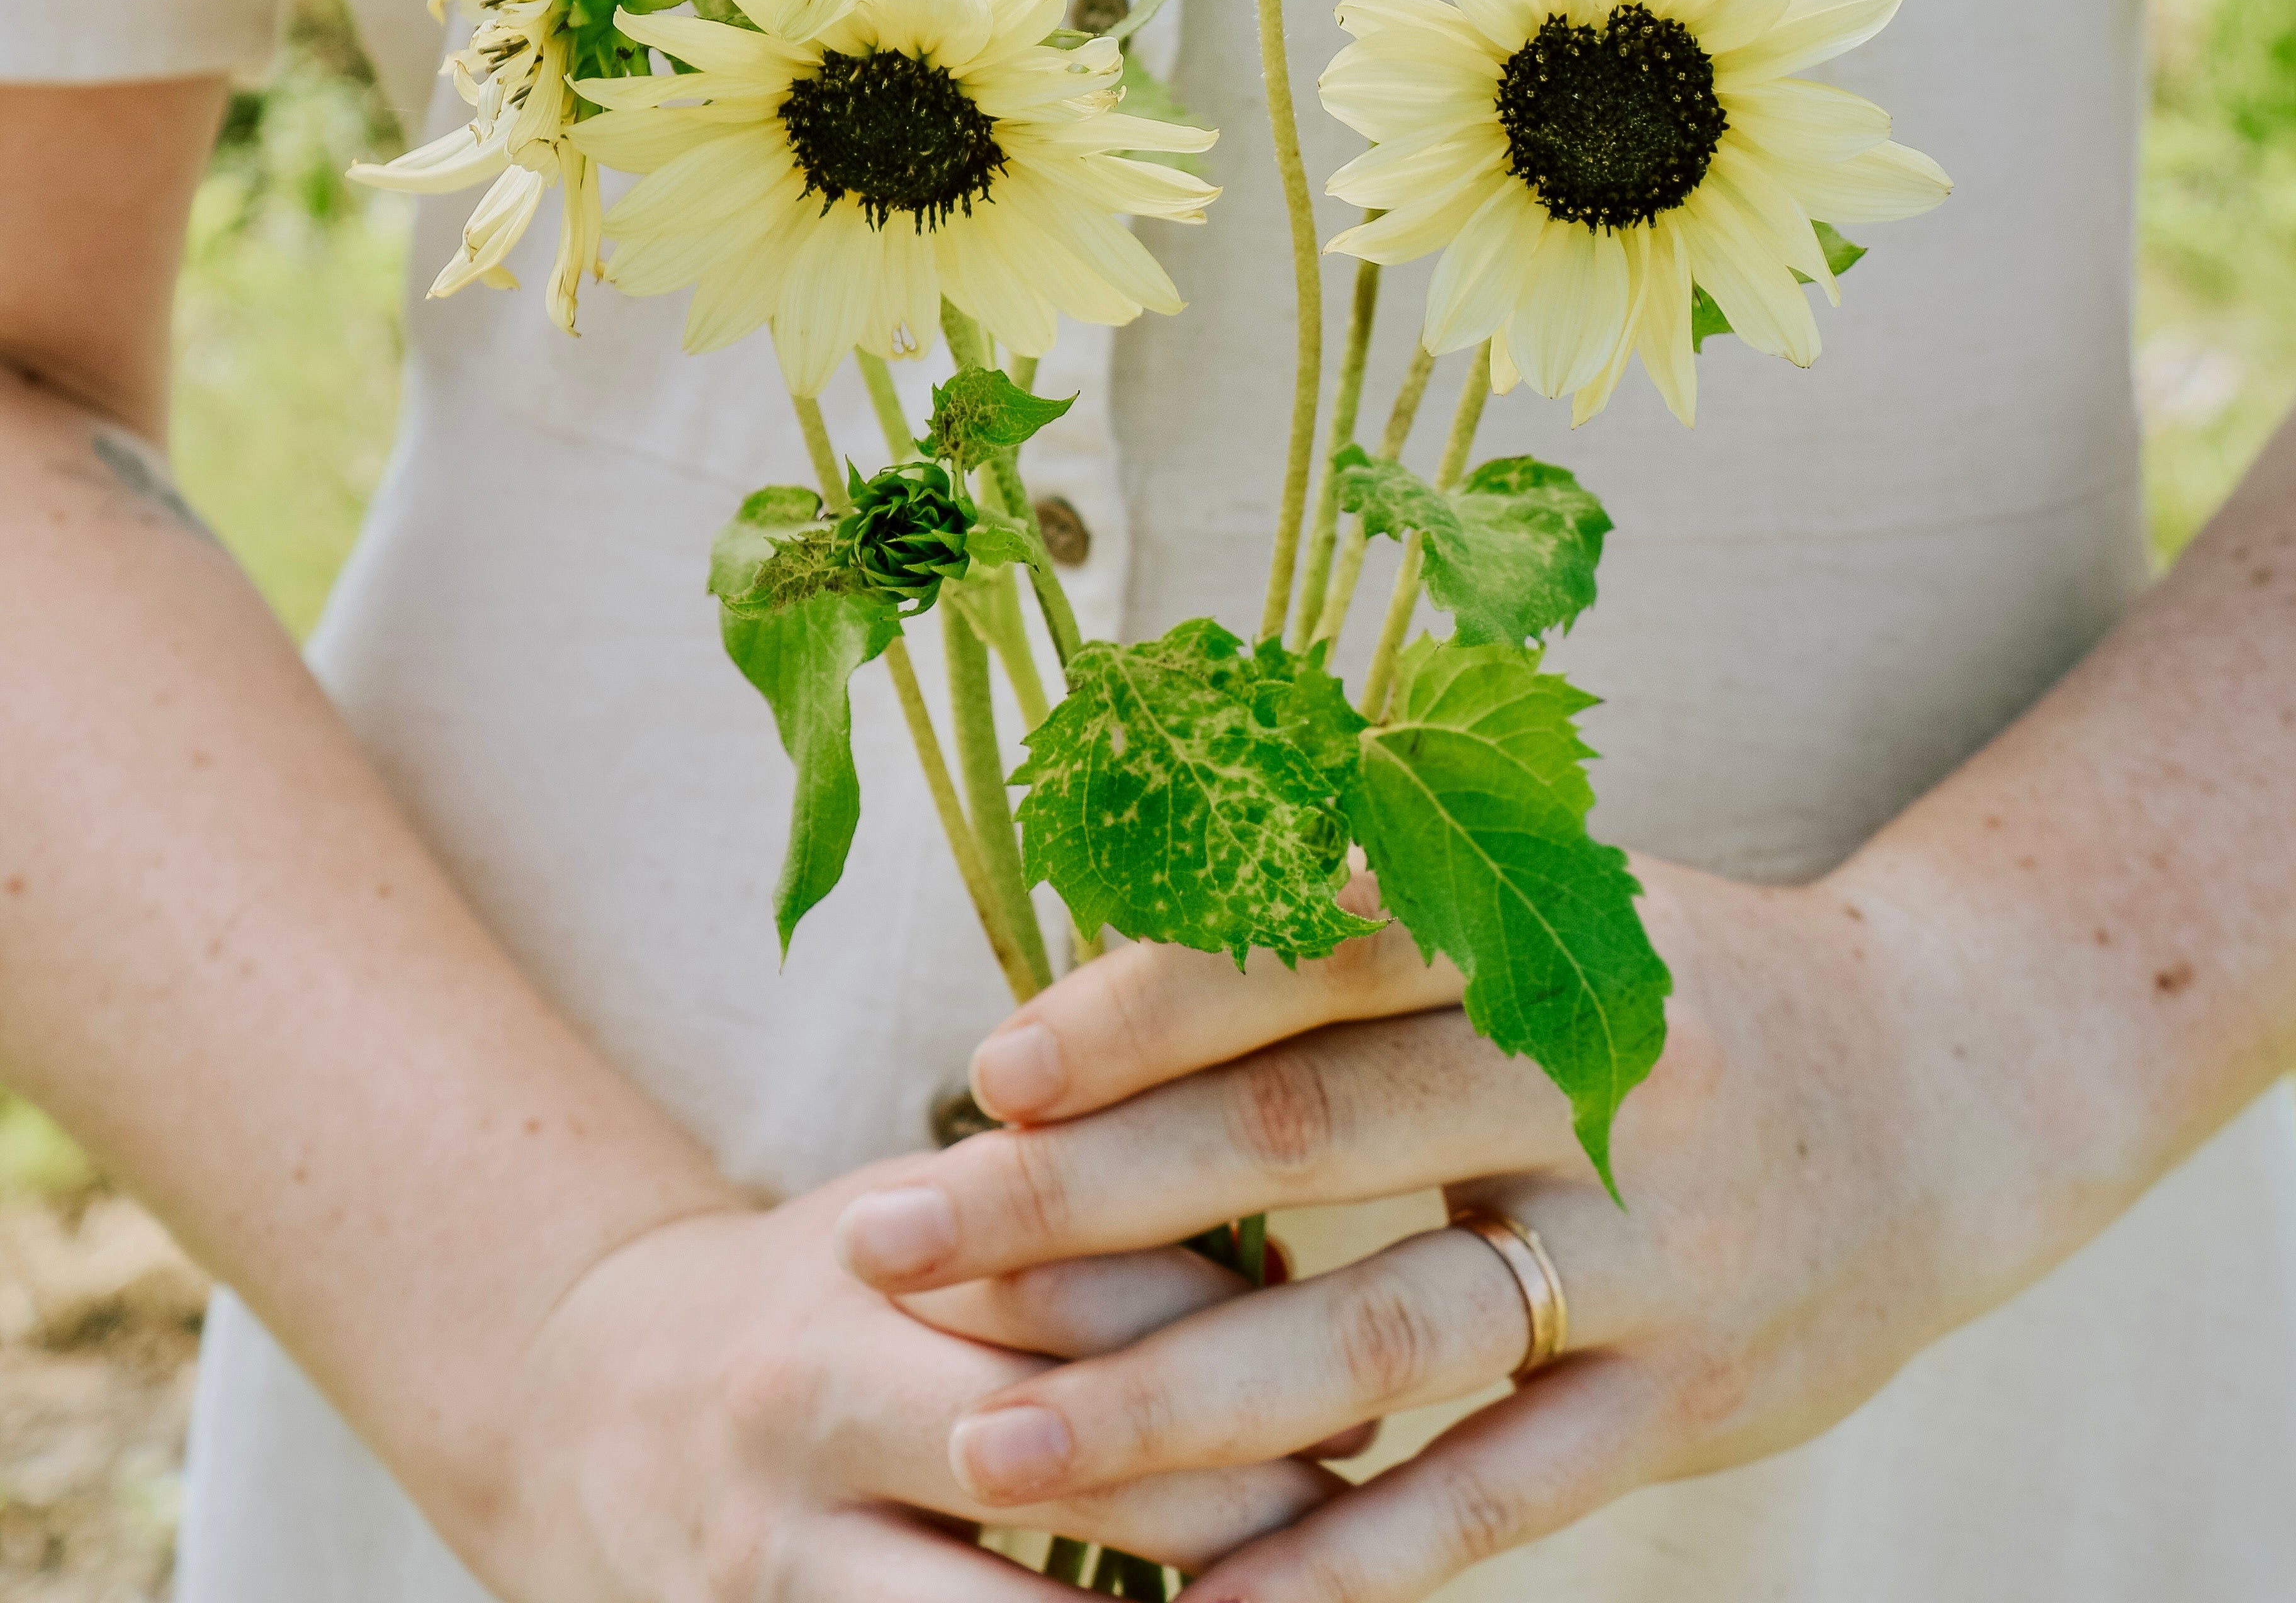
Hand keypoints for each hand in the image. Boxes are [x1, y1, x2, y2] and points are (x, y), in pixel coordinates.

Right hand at [472, 1157, 1338, 1597]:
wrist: (569, 1399)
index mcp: (861, 1262)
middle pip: (1071, 1448)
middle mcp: (808, 1404)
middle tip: (1367, 1514)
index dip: (1246, 1332)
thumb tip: (1298, 1265)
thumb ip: (1077, 1224)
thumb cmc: (807, 1296)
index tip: (1370, 1370)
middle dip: (1243, 1498)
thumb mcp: (916, 1217)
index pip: (1088, 1286)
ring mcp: (772, 1563)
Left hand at [833, 866, 2052, 1600]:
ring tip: (999, 1444)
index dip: (1135, 1012)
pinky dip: (1355, 1555)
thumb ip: (1364, 940)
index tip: (980, 1069)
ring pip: (1378, 1330)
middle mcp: (1583, 1083)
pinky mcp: (1685, 1401)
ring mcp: (1641, 1254)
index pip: (1298, 964)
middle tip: (895, 1240)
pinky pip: (1497, 1493)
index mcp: (1532, 938)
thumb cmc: (1686, 990)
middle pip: (1300, 1137)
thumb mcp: (1547, 913)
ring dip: (1175, 1399)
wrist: (1955, 1084)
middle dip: (1079, 1196)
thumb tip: (1114, 978)